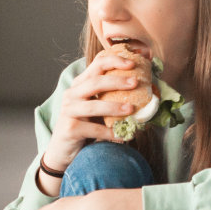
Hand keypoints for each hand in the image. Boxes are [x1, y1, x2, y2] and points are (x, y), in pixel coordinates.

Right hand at [43, 49, 145, 170]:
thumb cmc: (86, 124)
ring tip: (131, 109)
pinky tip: (123, 136)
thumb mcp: (98, 106)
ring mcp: (69, 111)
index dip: (114, 61)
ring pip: (93, 106)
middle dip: (117, 81)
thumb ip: (113, 96)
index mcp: (80, 84)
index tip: (132, 63)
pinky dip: (109, 132)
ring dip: (114, 107)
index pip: (96, 65)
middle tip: (136, 82)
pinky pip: (93, 129)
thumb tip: (147, 89)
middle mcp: (72, 94)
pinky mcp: (70, 129)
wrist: (64, 148)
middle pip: (95, 82)